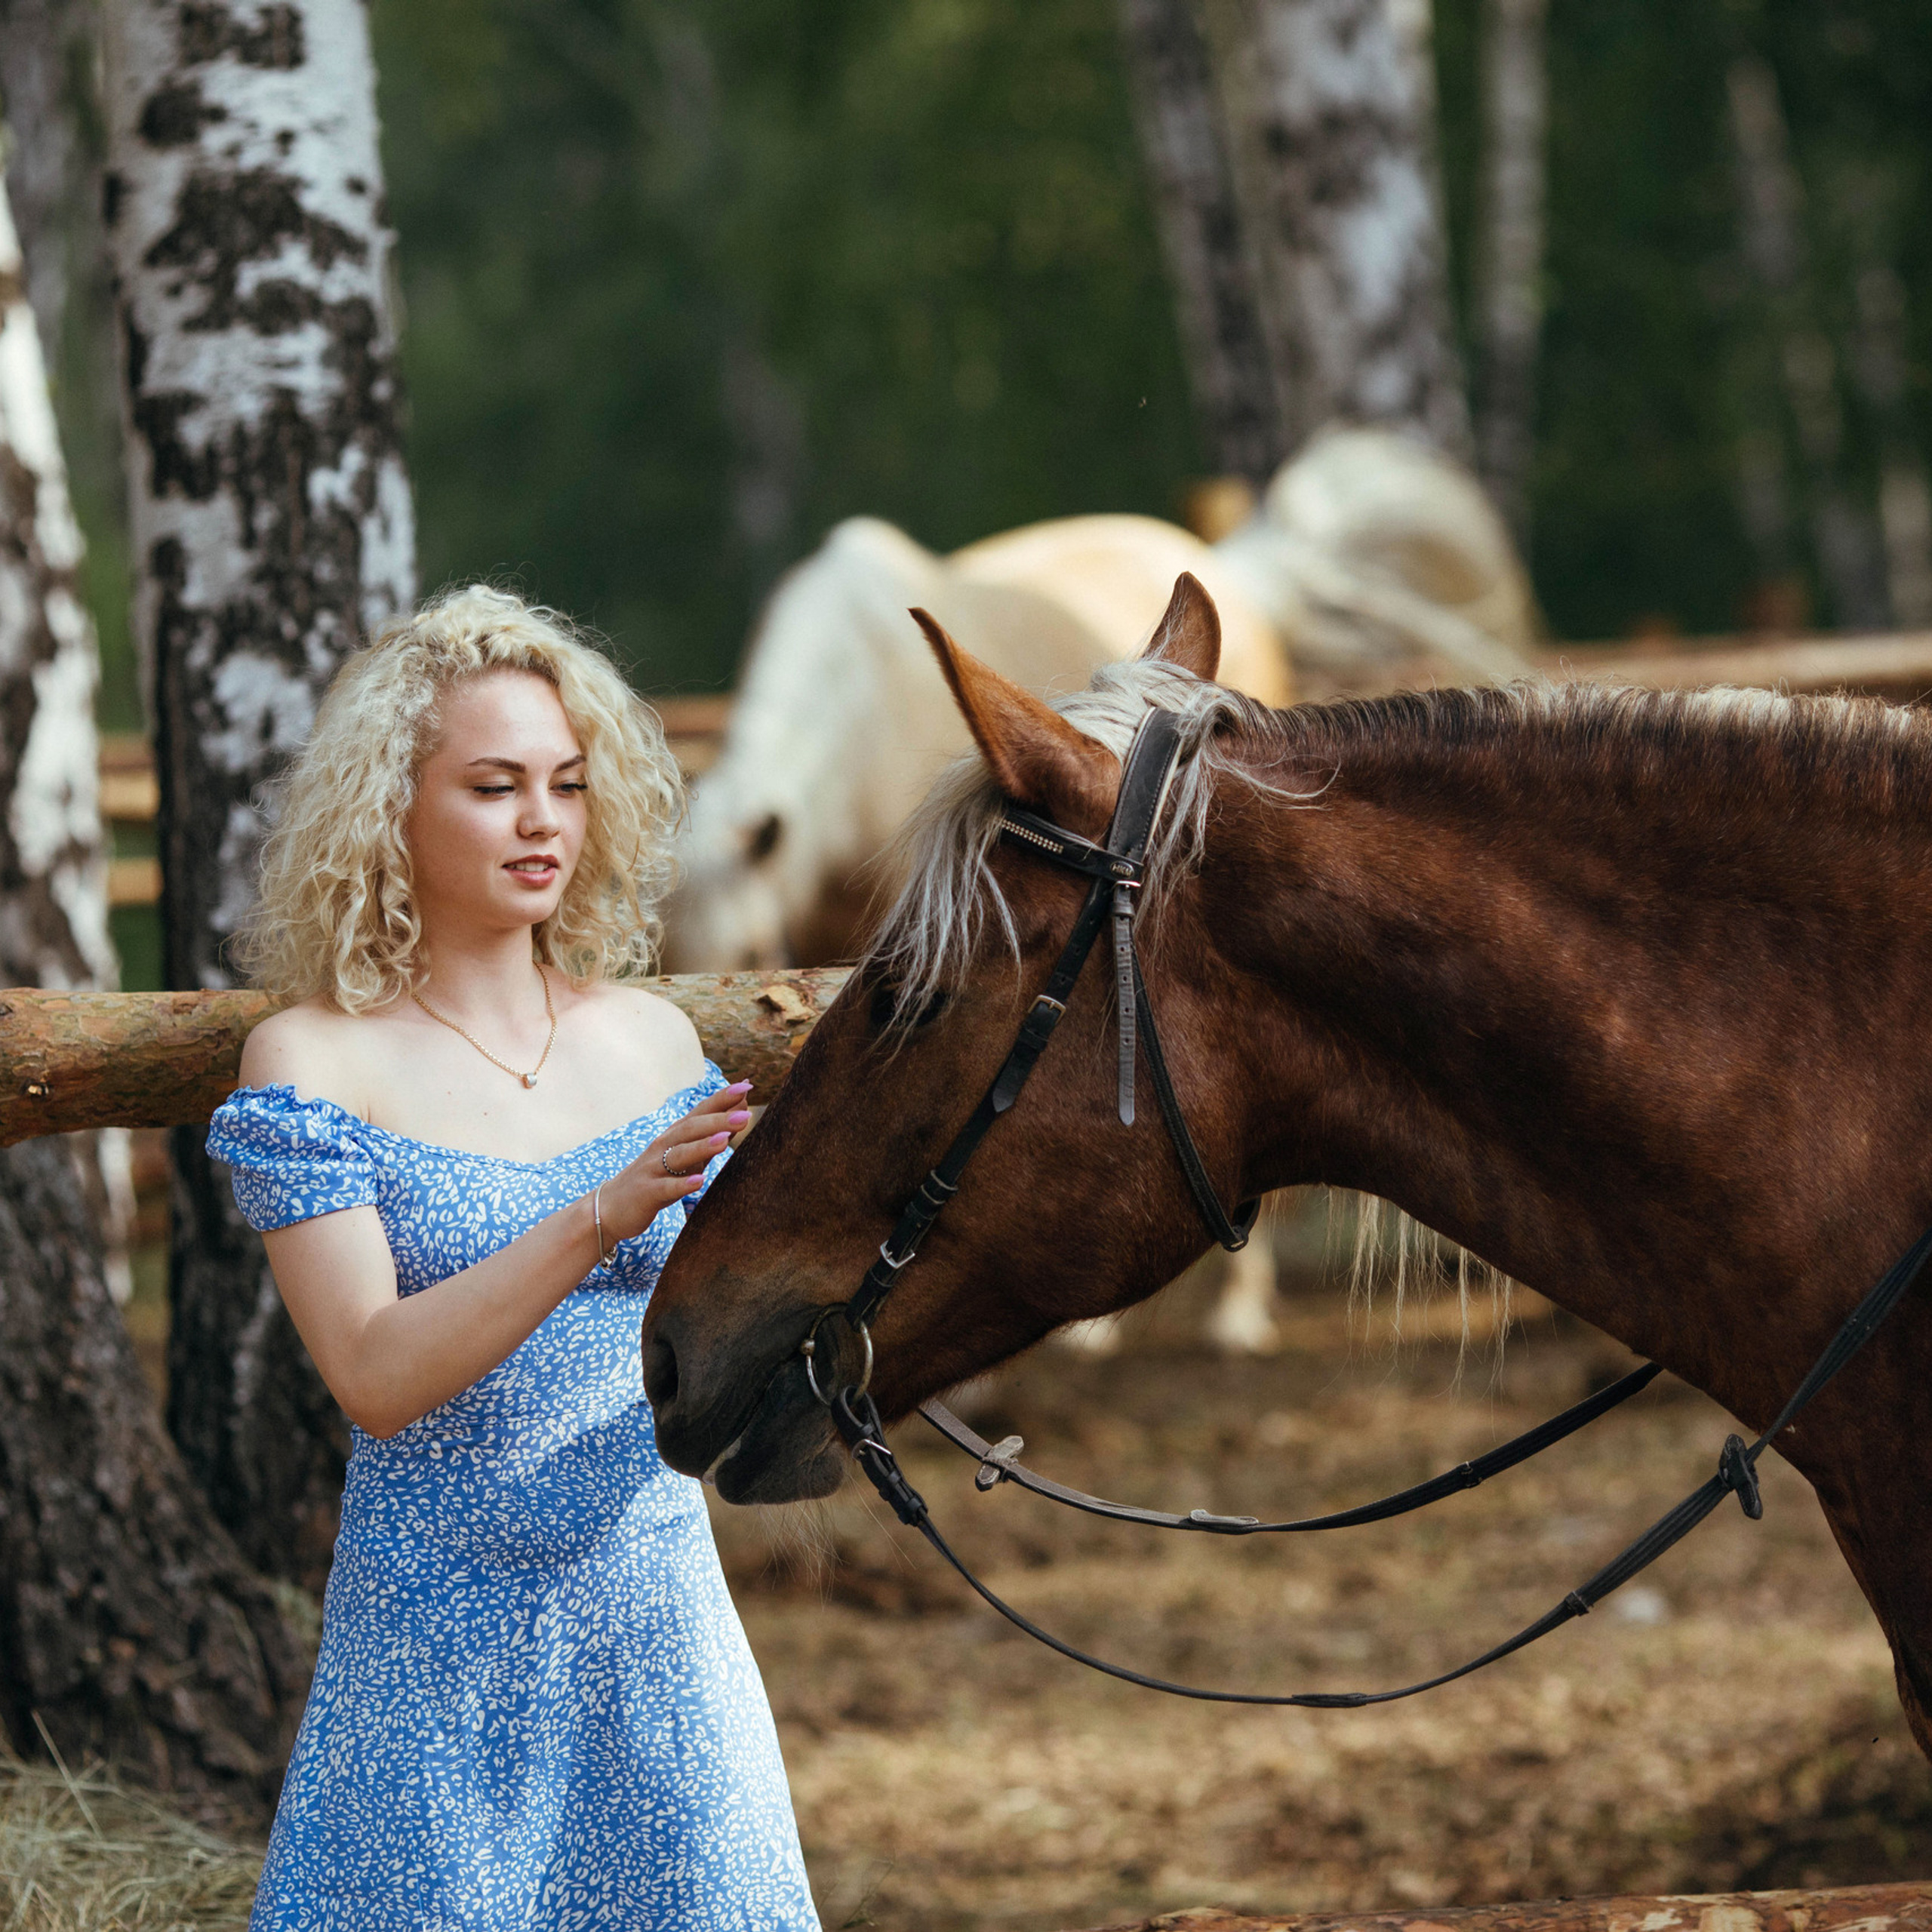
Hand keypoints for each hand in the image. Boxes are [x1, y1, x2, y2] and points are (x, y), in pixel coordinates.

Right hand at [597, 1081, 750, 1244]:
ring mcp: (652, 1169)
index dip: (721, 1099)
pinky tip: (698, 1181)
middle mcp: (662, 1147)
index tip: (746, 1086)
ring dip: (701, 1147)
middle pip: (690, 1129)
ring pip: (678, 1155)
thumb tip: (741, 1112)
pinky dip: (681, 1184)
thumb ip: (710, 1137)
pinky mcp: (646, 1192)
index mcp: (674, 1136)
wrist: (612, 1207)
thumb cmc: (657, 1177)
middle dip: (717, 1121)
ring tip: (724, 1141)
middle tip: (745, 1115)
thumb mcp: (686, 1157)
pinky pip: (665, 1187)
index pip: (699, 1112)